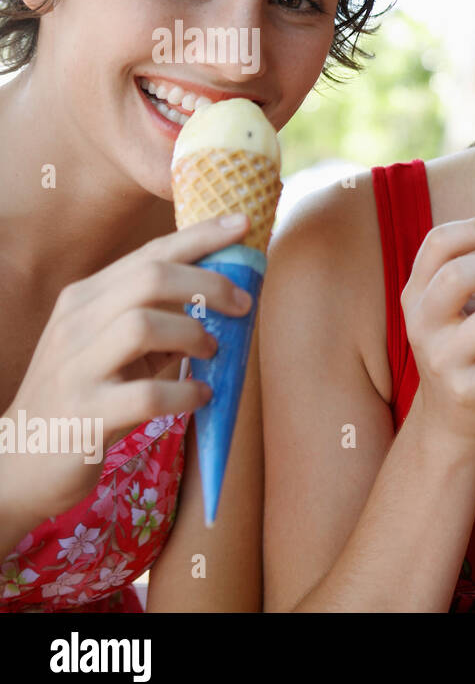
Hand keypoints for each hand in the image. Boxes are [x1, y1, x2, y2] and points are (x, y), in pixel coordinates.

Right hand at [1, 214, 255, 527]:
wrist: (20, 460)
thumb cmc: (85, 395)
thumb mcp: (115, 347)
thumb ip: (159, 318)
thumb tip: (227, 297)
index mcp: (85, 299)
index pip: (149, 253)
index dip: (200, 236)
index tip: (244, 223)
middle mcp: (76, 324)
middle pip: (149, 278)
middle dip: (208, 283)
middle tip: (244, 305)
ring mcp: (76, 368)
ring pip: (143, 325)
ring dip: (194, 335)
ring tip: (212, 352)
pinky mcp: (85, 415)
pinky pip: (147, 394)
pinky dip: (186, 392)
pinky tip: (200, 395)